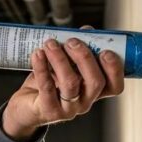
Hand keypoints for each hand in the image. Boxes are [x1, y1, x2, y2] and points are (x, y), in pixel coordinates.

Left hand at [1, 29, 125, 140]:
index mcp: (94, 91)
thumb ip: (79, 49)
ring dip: (60, 59)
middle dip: (85, 58)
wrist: (26, 104)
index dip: (115, 69)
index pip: (114, 86)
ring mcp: (68, 109)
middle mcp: (85, 101)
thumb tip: (87, 30)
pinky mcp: (49, 110)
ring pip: (71, 84)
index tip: (105, 51)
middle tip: (72, 42)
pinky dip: (42, 68)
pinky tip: (37, 54)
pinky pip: (47, 88)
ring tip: (50, 44)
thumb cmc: (49, 82)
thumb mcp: (66, 64)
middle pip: (95, 82)